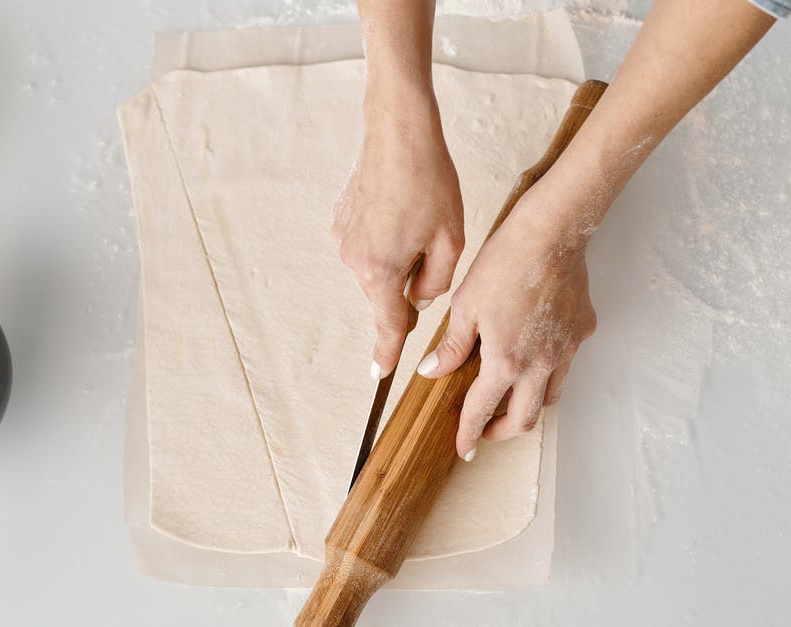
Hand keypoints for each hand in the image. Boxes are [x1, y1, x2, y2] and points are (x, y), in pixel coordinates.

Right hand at [332, 90, 464, 379]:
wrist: (398, 132)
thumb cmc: (429, 182)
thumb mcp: (450, 240)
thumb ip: (437, 283)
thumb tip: (419, 298)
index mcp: (383, 270)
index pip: (389, 325)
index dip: (388, 353)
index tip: (380, 375)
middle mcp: (354, 260)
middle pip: (386, 293)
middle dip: (408, 284)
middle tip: (432, 245)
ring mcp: (343, 240)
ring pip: (377, 269)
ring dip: (397, 258)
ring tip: (416, 220)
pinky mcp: (340, 221)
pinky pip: (367, 245)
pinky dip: (384, 238)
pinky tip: (399, 210)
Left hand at [415, 181, 597, 460]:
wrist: (550, 233)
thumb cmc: (505, 262)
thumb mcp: (465, 306)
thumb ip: (452, 346)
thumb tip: (434, 371)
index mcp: (506, 361)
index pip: (481, 410)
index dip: (469, 433)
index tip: (464, 448)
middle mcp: (541, 364)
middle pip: (525, 419)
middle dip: (502, 432)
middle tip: (485, 430)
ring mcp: (566, 350)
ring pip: (550, 397)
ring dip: (528, 406)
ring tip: (509, 399)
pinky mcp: (581, 332)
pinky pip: (566, 364)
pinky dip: (548, 371)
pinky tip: (534, 355)